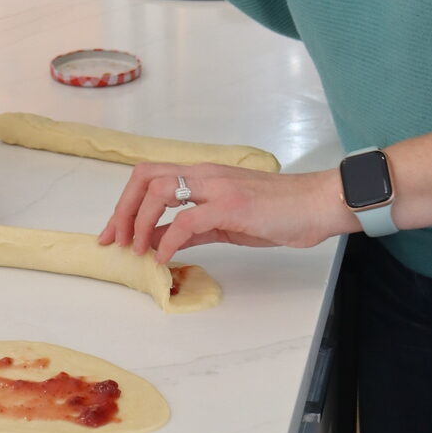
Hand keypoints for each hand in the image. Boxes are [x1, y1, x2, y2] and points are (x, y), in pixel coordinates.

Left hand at [97, 162, 352, 262]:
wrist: (317, 205)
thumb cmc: (278, 212)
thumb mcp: (225, 221)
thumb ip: (191, 229)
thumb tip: (159, 241)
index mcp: (201, 175)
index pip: (148, 176)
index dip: (124, 203)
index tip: (114, 233)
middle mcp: (204, 174)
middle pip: (144, 177)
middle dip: (122, 210)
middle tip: (116, 241)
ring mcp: (217, 187)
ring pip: (159, 191)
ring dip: (140, 222)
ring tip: (138, 250)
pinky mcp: (231, 206)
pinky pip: (187, 220)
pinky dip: (167, 240)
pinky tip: (164, 258)